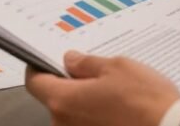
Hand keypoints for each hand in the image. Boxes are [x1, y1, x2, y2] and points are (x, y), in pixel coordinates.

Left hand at [26, 51, 179, 125]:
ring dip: (87, 104)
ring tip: (116, 95)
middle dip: (71, 86)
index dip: (38, 68)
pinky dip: (98, 119)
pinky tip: (121, 112)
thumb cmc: (145, 100)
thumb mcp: (117, 67)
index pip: (35, 83)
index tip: (44, 61)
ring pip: (74, 116)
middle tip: (96, 75)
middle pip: (56, 101)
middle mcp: (65, 125)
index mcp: (64, 101)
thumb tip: (70, 61)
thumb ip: (87, 64)